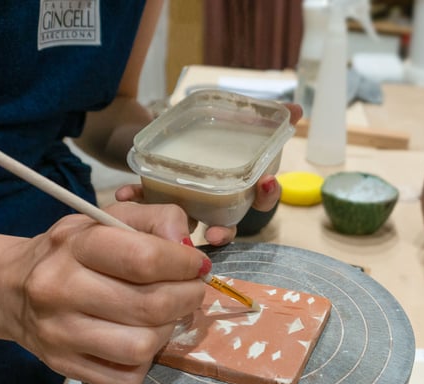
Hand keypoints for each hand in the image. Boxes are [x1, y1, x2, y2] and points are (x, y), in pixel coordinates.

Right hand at [0, 202, 207, 383]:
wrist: (9, 289)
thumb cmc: (69, 251)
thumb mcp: (104, 219)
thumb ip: (154, 220)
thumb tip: (187, 245)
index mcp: (74, 245)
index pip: (144, 258)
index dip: (184, 264)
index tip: (196, 265)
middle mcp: (60, 289)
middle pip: (151, 305)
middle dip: (187, 298)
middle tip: (191, 291)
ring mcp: (59, 334)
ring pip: (142, 346)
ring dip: (167, 331)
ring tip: (164, 316)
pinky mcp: (64, 367)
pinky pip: (128, 378)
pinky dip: (145, 362)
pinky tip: (139, 339)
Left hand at [115, 102, 303, 245]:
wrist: (154, 132)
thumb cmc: (202, 132)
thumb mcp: (232, 120)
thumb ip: (261, 117)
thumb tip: (298, 109)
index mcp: (238, 185)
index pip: (262, 199)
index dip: (267, 195)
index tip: (266, 183)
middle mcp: (215, 203)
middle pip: (228, 225)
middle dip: (225, 232)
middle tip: (216, 234)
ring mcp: (187, 206)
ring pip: (190, 228)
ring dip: (182, 233)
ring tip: (178, 230)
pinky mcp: (157, 203)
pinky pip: (147, 210)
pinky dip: (136, 203)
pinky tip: (125, 194)